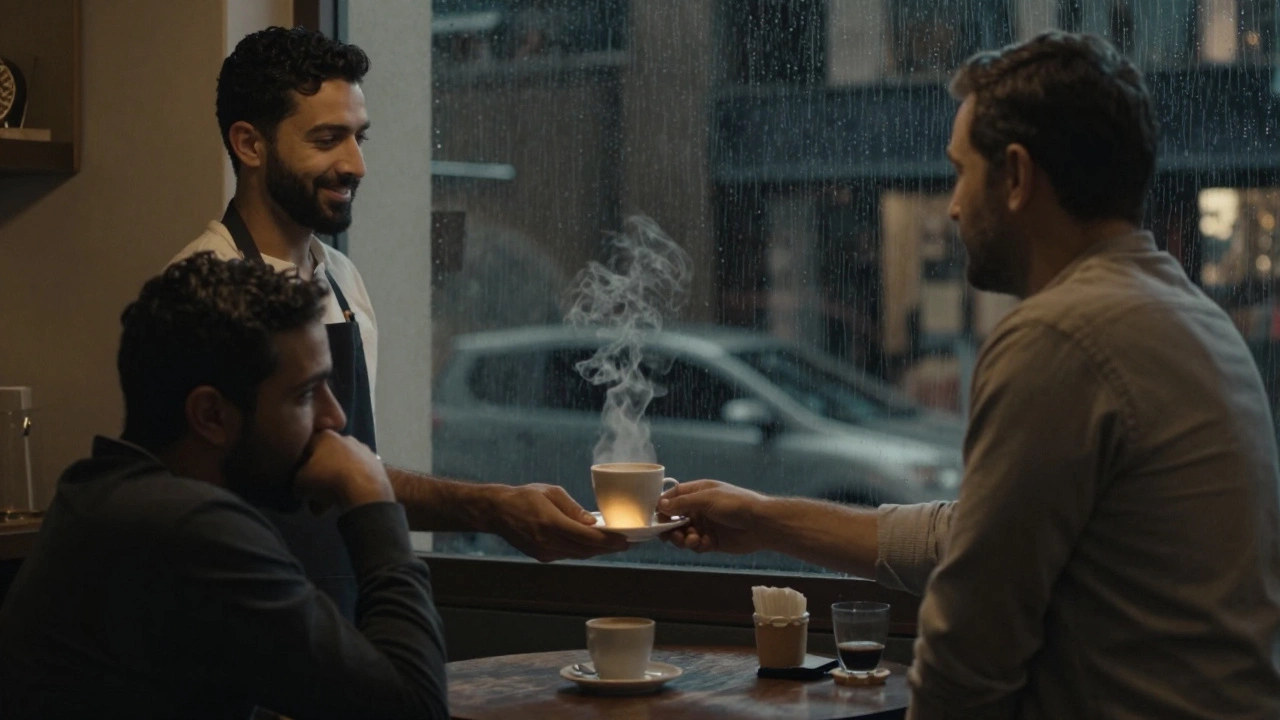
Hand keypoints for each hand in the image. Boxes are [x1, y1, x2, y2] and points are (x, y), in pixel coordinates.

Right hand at [294, 430, 393, 510]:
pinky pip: (356, 476)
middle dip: (317, 480)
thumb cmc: (328, 479)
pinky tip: (344, 501)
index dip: (299, 463)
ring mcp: (364, 451)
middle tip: (311, 497)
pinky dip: (349, 487)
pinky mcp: (376, 465)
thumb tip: (300, 485)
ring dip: (332, 486)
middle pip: (325, 460)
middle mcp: (346, 439)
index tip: (297, 478)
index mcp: (326, 436)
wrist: (366, 489)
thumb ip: (296, 479)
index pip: (306, 446)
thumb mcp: (300, 481)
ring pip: (341, 469)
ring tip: (326, 506)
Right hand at [489, 484, 629, 561]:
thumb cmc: (525, 496)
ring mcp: (544, 552)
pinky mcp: (541, 556)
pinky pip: (567, 554)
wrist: (498, 512)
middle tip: (626, 544)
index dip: (608, 541)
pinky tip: (591, 544)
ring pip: (578, 554)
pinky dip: (581, 550)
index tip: (625, 540)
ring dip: (596, 551)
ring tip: (613, 545)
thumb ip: (573, 509)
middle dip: (608, 548)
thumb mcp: (551, 493)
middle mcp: (548, 541)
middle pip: (586, 549)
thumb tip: (593, 522)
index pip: (586, 536)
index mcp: (551, 523)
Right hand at [658, 479, 770, 554]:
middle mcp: (699, 508)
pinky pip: (696, 545)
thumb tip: (660, 504)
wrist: (761, 524)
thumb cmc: (735, 504)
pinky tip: (705, 544)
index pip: (673, 497)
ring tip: (693, 540)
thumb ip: (682, 503)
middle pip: (675, 519)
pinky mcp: (711, 541)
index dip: (662, 507)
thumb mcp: (707, 499)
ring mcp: (705, 525)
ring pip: (684, 534)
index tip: (655, 518)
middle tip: (672, 535)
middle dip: (671, 528)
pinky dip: (697, 545)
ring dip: (684, 539)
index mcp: (698, 492)